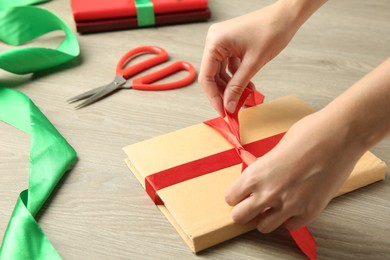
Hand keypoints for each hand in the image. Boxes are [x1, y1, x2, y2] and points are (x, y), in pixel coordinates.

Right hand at [198, 2, 305, 115]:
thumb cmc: (272, 31)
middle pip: (212, 75)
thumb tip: (228, 105)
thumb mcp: (253, 64)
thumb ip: (238, 86)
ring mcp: (222, 42)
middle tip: (232, 108)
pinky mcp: (230, 44)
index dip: (214, 97)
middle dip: (223, 93)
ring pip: (220, 72)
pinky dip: (236, 78)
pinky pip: (228, 66)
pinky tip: (247, 87)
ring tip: (243, 99)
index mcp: (215, 42)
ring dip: (231, 87)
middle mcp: (214, 40)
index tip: (223, 111)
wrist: (286, 16)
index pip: (207, 76)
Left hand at [225, 110, 364, 232]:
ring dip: (265, 218)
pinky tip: (293, 205)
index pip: (231, 198)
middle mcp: (268, 193)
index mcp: (255, 174)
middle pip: (240, 217)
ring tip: (273, 207)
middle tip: (253, 204)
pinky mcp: (310, 211)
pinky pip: (290, 226)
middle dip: (244, 211)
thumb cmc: (308, 134)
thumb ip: (263, 169)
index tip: (242, 194)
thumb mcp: (274, 150)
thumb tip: (259, 179)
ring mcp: (290, 205)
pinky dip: (289, 219)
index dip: (237, 195)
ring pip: (263, 227)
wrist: (339, 136)